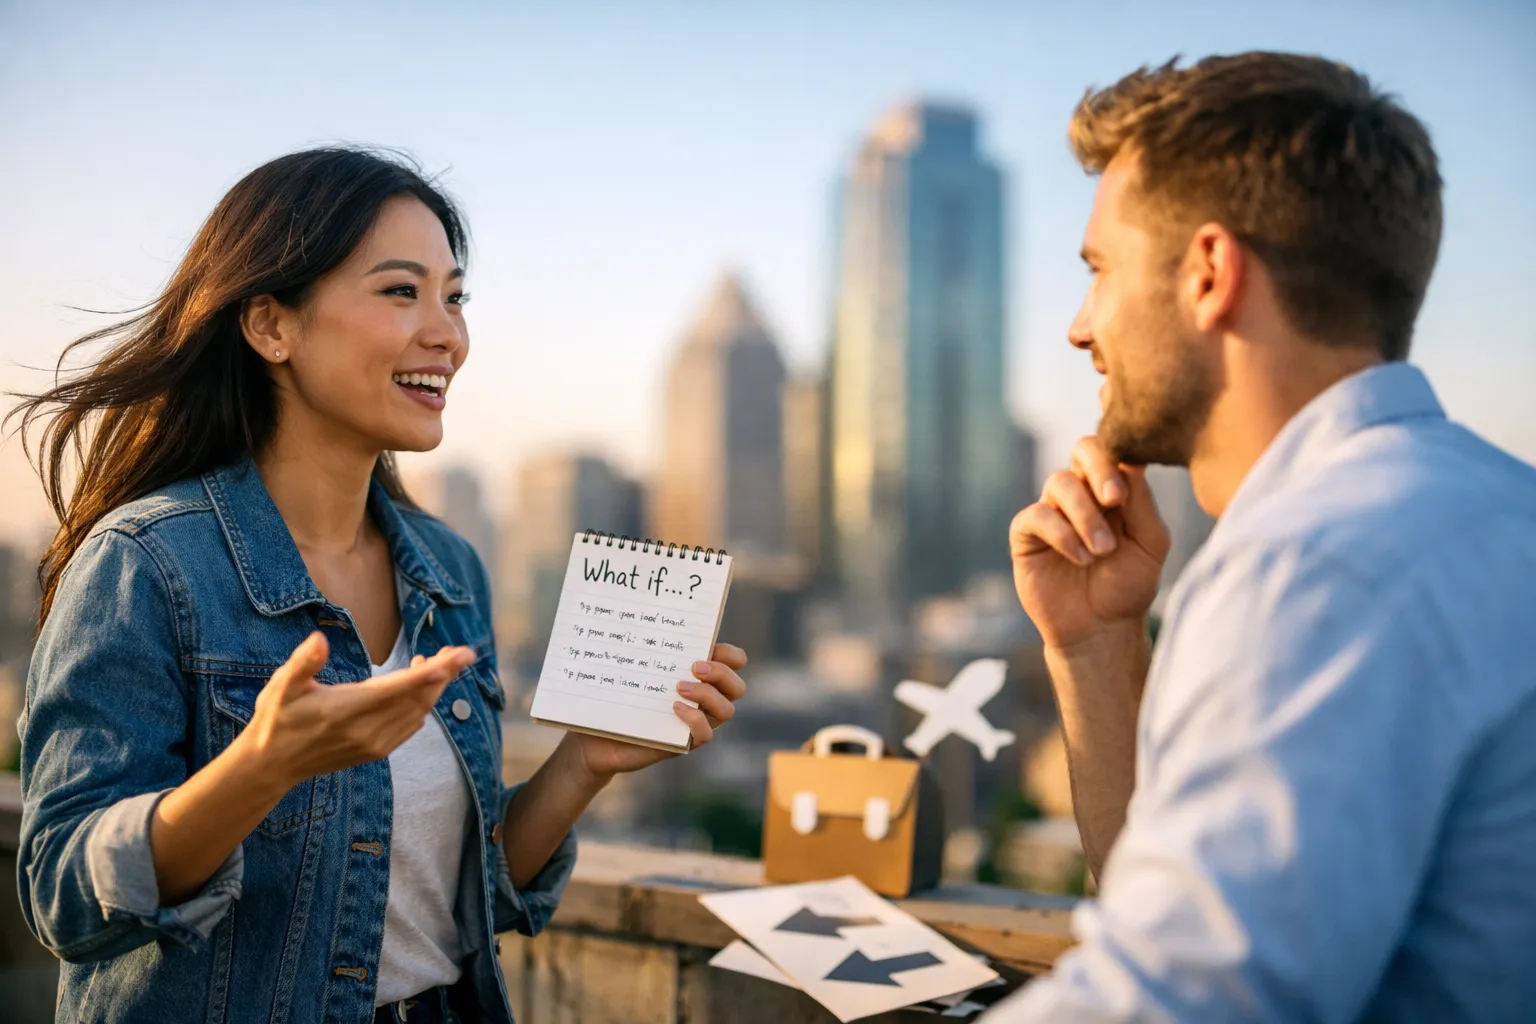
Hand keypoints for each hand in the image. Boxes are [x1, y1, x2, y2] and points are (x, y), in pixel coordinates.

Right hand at [239, 632, 476, 789]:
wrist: (272, 765)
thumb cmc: (277, 719)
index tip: (461, 656)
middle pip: (419, 699)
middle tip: (458, 652)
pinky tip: (419, 687)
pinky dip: (423, 705)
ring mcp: (373, 744)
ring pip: (419, 713)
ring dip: (435, 688)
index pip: (401, 688)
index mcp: (346, 709)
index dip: (434, 671)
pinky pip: (411, 726)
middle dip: (444, 674)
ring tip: (439, 662)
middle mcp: (366, 730)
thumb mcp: (282, 686)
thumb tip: (319, 639)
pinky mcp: (376, 751)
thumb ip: (303, 662)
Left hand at [564, 642, 748, 778]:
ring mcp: (694, 722)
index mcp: (697, 675)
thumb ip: (641, 644)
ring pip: (727, 710)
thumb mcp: (630, 666)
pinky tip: (673, 709)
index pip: (735, 662)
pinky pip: (705, 735)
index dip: (731, 654)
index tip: (709, 646)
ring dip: (707, 694)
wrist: (592, 739)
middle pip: (737, 686)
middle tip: (693, 667)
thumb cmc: (613, 696)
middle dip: (721, 673)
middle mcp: (703, 698)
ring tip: (678, 688)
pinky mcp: (682, 743)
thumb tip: (638, 609)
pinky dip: (695, 720)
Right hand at [1010, 437, 1170, 649]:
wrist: (1101, 630)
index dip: (1118, 459)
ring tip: (1102, 551)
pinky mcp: (1026, 535)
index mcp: (1113, 488)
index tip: (1127, 491)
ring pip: (1059, 483)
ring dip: (1085, 516)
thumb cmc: (1129, 586)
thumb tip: (1134, 461)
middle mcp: (1081, 493)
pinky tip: (1081, 558)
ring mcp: (1052, 511)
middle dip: (1099, 470)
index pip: (1113, 449)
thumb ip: (1142, 503)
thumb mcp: (1149, 545)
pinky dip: (1062, 534)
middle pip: (1082, 450)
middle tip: (1115, 500)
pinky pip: (1036, 516)